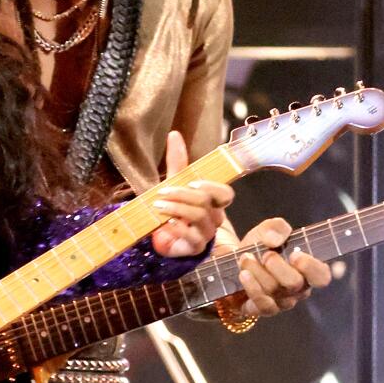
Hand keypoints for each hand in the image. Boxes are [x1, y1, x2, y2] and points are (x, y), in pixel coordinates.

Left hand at [151, 130, 233, 258]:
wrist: (164, 239)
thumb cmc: (174, 210)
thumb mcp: (175, 184)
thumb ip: (177, 162)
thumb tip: (174, 134)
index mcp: (213, 202)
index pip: (226, 194)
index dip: (212, 187)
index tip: (191, 181)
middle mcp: (214, 218)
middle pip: (207, 202)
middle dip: (183, 194)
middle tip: (162, 191)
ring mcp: (206, 234)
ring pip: (200, 217)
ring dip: (177, 208)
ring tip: (158, 205)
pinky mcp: (195, 248)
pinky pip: (192, 237)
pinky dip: (178, 227)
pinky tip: (166, 222)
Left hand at [230, 217, 332, 317]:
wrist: (234, 263)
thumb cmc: (260, 247)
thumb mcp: (268, 231)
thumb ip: (276, 228)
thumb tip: (275, 239)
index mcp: (306, 271)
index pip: (322, 276)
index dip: (311, 267)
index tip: (295, 254)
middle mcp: (297, 290)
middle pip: (295, 284)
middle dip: (277, 265)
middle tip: (266, 255)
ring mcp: (281, 302)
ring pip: (274, 291)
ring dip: (257, 270)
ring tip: (246, 258)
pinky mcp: (262, 310)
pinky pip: (262, 305)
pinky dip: (252, 287)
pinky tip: (244, 274)